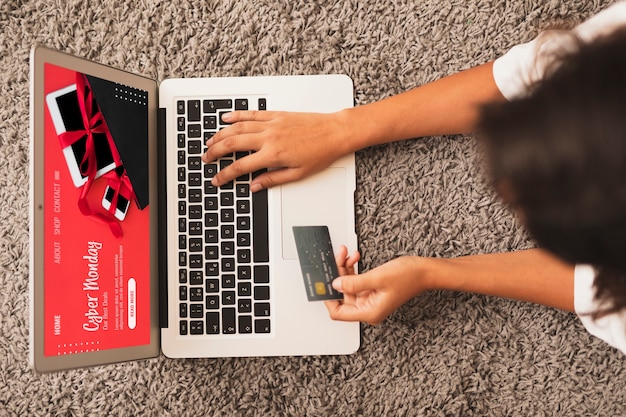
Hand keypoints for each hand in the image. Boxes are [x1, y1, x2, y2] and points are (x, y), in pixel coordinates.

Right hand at [201, 110, 350, 190]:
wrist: (335, 133)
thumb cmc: (320, 153)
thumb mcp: (297, 174)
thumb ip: (272, 179)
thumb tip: (254, 186)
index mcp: (273, 155)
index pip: (240, 167)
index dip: (225, 175)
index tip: (216, 179)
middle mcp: (269, 138)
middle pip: (232, 144)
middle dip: (215, 152)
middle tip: (206, 158)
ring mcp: (271, 124)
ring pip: (237, 127)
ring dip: (220, 134)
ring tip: (210, 141)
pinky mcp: (276, 115)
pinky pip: (251, 113)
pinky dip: (236, 115)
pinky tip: (226, 117)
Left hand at [325, 249, 429, 324]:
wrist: (425, 270)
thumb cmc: (409, 277)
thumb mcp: (377, 278)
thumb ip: (354, 283)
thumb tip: (335, 284)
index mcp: (369, 312)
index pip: (338, 312)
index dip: (328, 298)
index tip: (322, 282)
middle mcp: (368, 308)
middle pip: (341, 295)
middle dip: (337, 275)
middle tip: (336, 258)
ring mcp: (370, 299)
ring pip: (347, 285)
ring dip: (344, 268)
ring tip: (345, 254)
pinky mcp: (372, 289)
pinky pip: (356, 280)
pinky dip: (352, 269)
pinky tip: (353, 258)